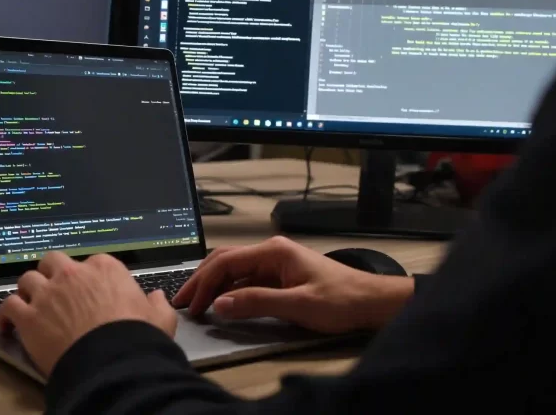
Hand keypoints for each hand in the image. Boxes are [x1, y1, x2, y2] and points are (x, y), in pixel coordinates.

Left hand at [0, 252, 177, 376]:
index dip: (84, 277)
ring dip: (27, 291)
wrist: (114, 364)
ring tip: (28, 302)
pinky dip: (6, 314)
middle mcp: (73, 275)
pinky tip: (7, 324)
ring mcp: (48, 294)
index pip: (89, 262)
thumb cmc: (137, 340)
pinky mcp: (29, 317)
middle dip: (50, 273)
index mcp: (105, 269)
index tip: (84, 289)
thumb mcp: (159, 319)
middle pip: (52, 262)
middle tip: (52, 289)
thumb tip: (158, 297)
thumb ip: (157, 305)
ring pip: (27, 280)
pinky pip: (9, 305)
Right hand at [172, 236, 413, 333]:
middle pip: (224, 261)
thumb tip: (220, 304)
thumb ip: (257, 302)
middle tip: (182, 301)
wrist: (372, 302)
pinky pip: (246, 280)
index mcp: (273, 251)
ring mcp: (275, 264)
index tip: (190, 303)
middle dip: (201, 281)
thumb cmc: (342, 300)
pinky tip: (221, 304)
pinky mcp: (280, 276)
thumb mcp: (297, 305)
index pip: (225, 261)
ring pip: (233, 270)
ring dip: (213, 286)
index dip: (204, 283)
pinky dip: (229, 291)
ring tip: (195, 303)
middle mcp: (271, 252)